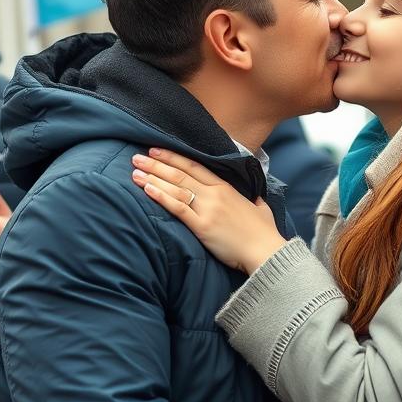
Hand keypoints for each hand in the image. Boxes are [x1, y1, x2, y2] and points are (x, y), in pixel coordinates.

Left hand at [132, 149, 285, 272]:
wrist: (266, 251)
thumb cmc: (264, 232)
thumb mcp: (262, 208)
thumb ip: (255, 201)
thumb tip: (256, 200)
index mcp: (226, 188)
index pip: (195, 166)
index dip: (174, 157)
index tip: (157, 150)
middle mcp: (214, 194)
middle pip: (180, 174)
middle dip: (157, 164)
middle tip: (137, 156)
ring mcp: (208, 209)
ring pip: (176, 188)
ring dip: (153, 178)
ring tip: (135, 171)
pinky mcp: (202, 226)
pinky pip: (178, 208)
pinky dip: (161, 196)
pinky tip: (147, 189)